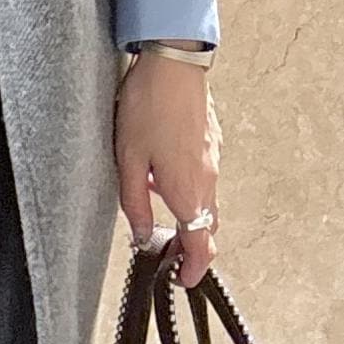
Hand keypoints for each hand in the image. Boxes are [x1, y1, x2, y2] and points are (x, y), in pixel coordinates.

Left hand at [113, 43, 221, 287]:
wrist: (174, 64)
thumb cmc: (148, 108)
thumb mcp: (129, 161)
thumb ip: (135, 204)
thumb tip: (141, 237)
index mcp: (188, 192)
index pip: (202, 246)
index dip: (194, 270)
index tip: (181, 280)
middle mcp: (208, 181)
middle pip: (207, 228)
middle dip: (190, 247)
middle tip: (167, 254)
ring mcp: (214, 161)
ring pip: (207, 203)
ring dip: (189, 217)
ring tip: (159, 212)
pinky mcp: (212, 144)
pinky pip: (206, 179)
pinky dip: (191, 191)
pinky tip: (164, 176)